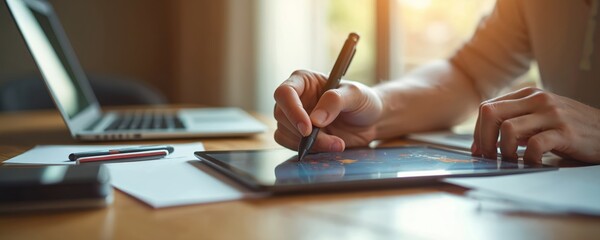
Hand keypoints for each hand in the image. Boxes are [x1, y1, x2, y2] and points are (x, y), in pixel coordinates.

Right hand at [273, 70, 382, 151]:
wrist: (370, 121)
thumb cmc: (363, 101)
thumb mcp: (356, 94)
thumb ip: (335, 101)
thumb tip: (314, 119)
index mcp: (304, 81)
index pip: (284, 92)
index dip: (292, 110)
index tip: (308, 127)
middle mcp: (296, 98)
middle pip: (281, 115)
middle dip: (302, 132)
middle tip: (330, 140)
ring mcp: (295, 117)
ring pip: (284, 132)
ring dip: (308, 144)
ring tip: (336, 144)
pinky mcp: (298, 135)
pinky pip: (289, 144)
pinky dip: (307, 150)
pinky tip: (329, 146)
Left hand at [472, 87, 599, 162]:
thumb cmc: (569, 127)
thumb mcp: (540, 116)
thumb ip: (515, 121)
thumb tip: (484, 140)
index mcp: (528, 94)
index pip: (487, 107)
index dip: (477, 130)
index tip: (478, 149)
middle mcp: (537, 100)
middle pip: (490, 113)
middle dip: (482, 138)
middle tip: (488, 156)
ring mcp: (551, 114)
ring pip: (508, 129)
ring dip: (504, 150)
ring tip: (512, 160)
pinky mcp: (565, 132)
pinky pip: (534, 146)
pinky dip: (528, 159)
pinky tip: (532, 163)